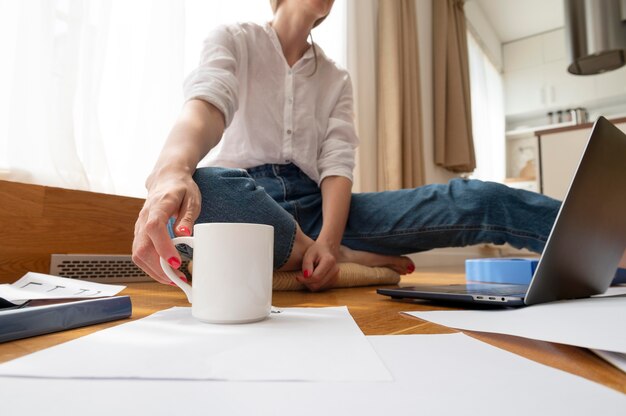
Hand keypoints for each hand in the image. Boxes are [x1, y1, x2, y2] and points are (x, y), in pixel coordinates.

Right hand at [132, 168, 199, 284]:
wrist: (165, 180)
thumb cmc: (181, 189)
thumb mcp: (192, 199)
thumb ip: (187, 217)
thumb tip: (183, 234)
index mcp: (158, 206)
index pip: (154, 228)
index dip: (163, 247)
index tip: (176, 262)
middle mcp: (144, 218)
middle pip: (142, 247)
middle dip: (159, 268)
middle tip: (178, 278)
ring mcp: (139, 227)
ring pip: (138, 255)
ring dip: (154, 271)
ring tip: (173, 279)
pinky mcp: (139, 235)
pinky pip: (140, 255)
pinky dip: (151, 268)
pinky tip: (165, 273)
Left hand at [299, 240, 339, 290]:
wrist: (327, 249)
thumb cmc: (316, 251)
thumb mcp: (309, 254)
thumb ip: (307, 265)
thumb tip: (306, 276)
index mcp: (329, 261)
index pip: (316, 277)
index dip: (305, 279)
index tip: (297, 277)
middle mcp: (335, 270)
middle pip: (317, 284)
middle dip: (307, 282)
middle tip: (301, 275)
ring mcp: (336, 276)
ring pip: (319, 287)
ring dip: (310, 283)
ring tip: (309, 273)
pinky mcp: (335, 281)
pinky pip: (321, 288)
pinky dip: (315, 284)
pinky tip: (314, 276)